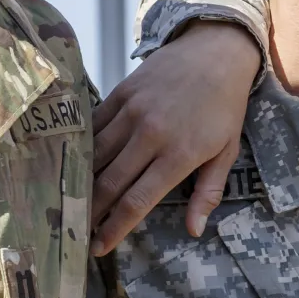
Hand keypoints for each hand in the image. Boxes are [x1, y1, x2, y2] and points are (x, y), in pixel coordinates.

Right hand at [89, 21, 260, 254]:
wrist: (215, 51)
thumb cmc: (225, 106)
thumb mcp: (227, 151)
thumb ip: (208, 192)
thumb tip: (194, 230)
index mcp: (178, 154)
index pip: (137, 201)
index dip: (115, 228)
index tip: (100, 247)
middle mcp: (151, 135)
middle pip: (110, 183)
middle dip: (91, 212)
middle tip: (77, 232)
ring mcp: (132, 111)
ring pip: (96, 155)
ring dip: (81, 183)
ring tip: (71, 204)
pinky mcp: (122, 92)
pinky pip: (94, 126)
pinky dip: (83, 148)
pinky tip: (75, 165)